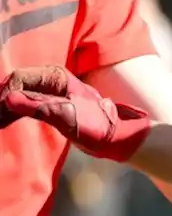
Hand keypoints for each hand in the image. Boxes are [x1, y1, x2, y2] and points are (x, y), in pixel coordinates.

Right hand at [0, 66, 150, 161]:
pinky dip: (13, 114)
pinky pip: (25, 106)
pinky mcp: (50, 106)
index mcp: (56, 76)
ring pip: (18, 96)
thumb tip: (9, 100)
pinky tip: (5, 124)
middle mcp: (51, 80)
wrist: (117, 138)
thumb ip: (39, 108)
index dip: (4, 94)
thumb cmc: (98, 126)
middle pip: (15, 86)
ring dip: (5, 109)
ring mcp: (50, 92)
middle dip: (2, 102)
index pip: (19, 78)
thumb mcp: (67, 117)